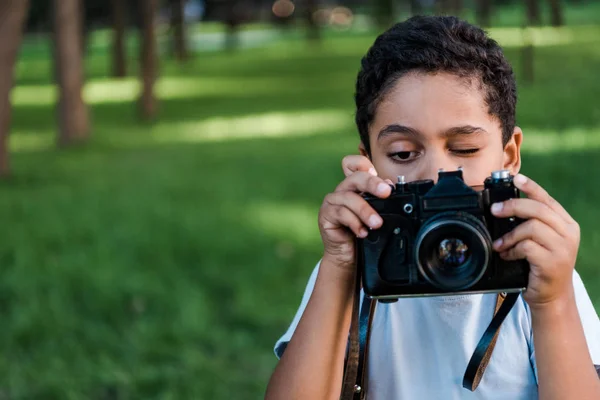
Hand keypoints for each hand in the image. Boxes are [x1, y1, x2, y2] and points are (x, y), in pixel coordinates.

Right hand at [318, 155, 391, 270]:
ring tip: (377, 223)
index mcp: (354, 186)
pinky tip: (363, 232)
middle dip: (372, 183)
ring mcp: (332, 201)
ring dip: (365, 210)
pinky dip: (354, 223)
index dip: (363, 164)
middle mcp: (343, 190)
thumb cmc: (362, 232)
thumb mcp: (375, 214)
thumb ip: (380, 199)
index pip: (354, 164)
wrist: (347, 254)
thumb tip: (389, 185)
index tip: (378, 174)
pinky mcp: (326, 215)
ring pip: (349, 198)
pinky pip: (340, 213)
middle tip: (386, 192)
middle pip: (355, 177)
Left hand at [490, 174, 579, 309]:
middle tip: (494, 210)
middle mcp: (568, 233)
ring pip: (531, 227)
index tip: (515, 178)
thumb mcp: (541, 241)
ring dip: (510, 235)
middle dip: (512, 206)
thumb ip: (532, 223)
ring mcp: (563, 248)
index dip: (531, 187)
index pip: (547, 200)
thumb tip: (504, 207)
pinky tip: (508, 255)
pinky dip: (512, 250)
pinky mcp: (552, 263)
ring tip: (500, 244)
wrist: (552, 296)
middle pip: (538, 210)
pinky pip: (527, 247)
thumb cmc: (541, 265)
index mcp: (566, 224)